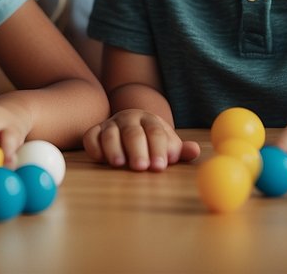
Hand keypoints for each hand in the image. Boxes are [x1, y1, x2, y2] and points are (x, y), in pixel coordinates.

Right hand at [83, 109, 199, 171]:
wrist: (129, 125)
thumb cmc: (151, 142)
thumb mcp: (167, 144)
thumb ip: (179, 150)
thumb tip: (195, 151)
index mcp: (150, 121)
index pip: (156, 132)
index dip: (159, 148)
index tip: (161, 166)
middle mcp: (129, 119)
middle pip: (133, 132)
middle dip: (138, 149)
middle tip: (141, 167)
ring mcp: (111, 124)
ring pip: (110, 133)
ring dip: (114, 148)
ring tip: (119, 164)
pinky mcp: (94, 132)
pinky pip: (91, 137)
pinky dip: (94, 146)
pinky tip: (100, 158)